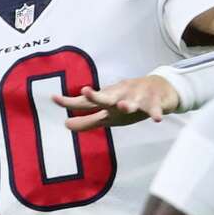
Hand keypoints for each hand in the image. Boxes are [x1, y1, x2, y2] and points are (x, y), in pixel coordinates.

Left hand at [53, 75, 179, 131]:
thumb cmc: (129, 101)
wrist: (159, 89)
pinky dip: (156, 112)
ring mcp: (137, 98)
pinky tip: (157, 119)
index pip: (86, 102)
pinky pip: (155, 109)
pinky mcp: (154, 102)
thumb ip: (87, 120)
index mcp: (108, 100)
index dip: (71, 101)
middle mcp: (119, 97)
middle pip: (106, 98)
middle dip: (97, 95)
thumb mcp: (107, 112)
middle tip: (85, 91)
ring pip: (132, 102)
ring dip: (127, 104)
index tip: (54, 98)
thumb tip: (65, 125)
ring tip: (122, 106)